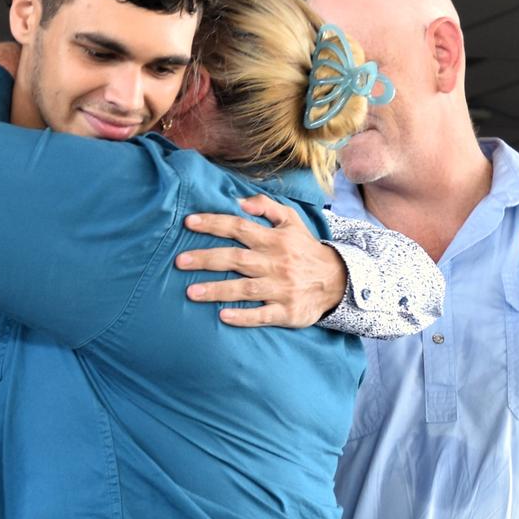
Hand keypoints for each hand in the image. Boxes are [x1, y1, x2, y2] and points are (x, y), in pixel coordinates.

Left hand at [175, 194, 346, 327]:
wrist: (338, 280)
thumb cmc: (304, 249)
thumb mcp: (291, 221)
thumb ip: (266, 206)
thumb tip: (240, 201)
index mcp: (274, 240)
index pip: (239, 227)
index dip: (214, 224)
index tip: (188, 223)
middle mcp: (276, 263)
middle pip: (236, 259)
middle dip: (207, 259)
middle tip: (179, 262)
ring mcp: (281, 288)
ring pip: (245, 289)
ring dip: (217, 290)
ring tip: (190, 292)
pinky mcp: (287, 311)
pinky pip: (263, 315)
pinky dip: (244, 316)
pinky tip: (223, 316)